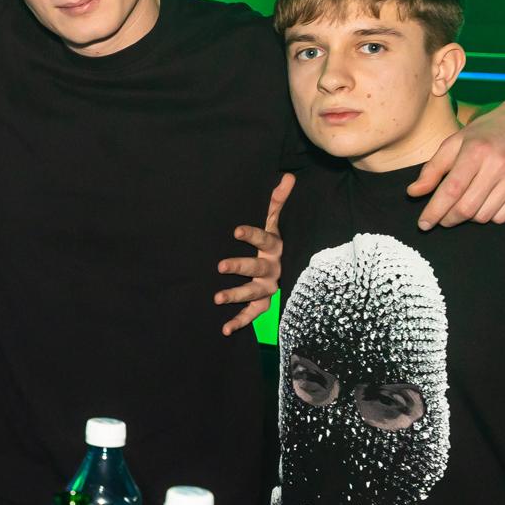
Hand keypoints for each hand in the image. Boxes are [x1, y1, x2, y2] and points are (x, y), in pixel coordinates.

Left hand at [216, 173, 293, 334]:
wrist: (283, 264)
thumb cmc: (271, 238)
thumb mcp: (273, 219)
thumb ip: (276, 200)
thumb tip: (288, 176)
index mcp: (274, 246)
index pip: (264, 239)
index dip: (251, 235)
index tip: (235, 231)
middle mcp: (273, 268)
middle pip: (256, 268)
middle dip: (238, 267)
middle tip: (219, 265)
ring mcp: (268, 287)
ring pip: (253, 293)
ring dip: (235, 295)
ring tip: (216, 298)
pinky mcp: (262, 303)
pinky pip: (253, 314)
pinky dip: (240, 322)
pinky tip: (224, 329)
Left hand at [408, 100, 504, 226]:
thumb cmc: (484, 134)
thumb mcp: (454, 143)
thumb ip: (432, 169)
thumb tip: (413, 193)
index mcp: (477, 151)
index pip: (451, 190)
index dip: (434, 211)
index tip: (423, 224)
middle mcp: (500, 164)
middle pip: (466, 208)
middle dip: (448, 219)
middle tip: (441, 218)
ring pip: (483, 216)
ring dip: (468, 217)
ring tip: (464, 204)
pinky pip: (502, 217)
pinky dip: (488, 216)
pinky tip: (484, 202)